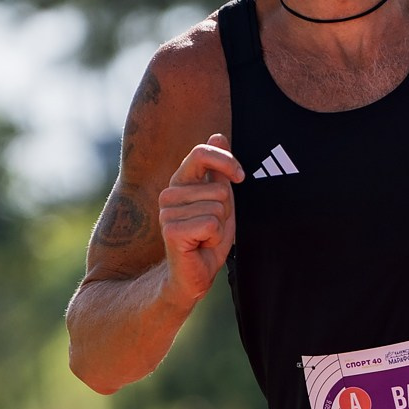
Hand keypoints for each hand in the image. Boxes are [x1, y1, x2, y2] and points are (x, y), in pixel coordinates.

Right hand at [158, 139, 242, 304]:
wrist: (194, 275)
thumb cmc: (207, 238)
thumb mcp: (220, 201)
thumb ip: (220, 171)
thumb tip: (218, 134)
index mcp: (181, 182)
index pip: (201, 153)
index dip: (226, 162)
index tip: (240, 177)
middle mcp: (170, 193)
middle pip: (220, 189)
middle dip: (226, 212)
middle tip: (211, 228)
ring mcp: (167, 212)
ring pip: (217, 208)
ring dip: (220, 228)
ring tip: (205, 237)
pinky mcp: (171, 230)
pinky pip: (211, 224)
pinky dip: (214, 239)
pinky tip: (201, 245)